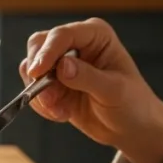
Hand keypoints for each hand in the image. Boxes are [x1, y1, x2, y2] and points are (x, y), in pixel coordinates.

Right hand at [21, 18, 162, 162]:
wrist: (130, 128)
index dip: (47, 52)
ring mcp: (61, 62)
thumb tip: (62, 66)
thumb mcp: (115, 91)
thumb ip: (88, 77)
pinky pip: (33, 88)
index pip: (62, 35)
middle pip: (39, 45)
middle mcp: (76, 43)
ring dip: (41, 93)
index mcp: (96, 35)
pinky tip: (62, 114)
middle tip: (49, 99)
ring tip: (61, 111)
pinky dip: (41, 104)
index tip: (37, 73)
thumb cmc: (132, 104)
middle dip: (39, 74)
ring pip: (31, 67)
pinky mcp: (53, 82)